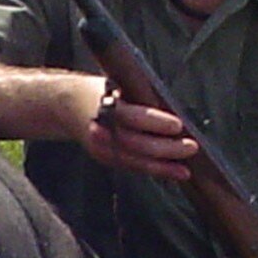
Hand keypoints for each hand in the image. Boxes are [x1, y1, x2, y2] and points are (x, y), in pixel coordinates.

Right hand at [77, 81, 197, 180]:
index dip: (156, 123)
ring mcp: (100, 148)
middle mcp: (101, 130)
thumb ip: (139, 97)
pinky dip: (151, 170)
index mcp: (104, 107)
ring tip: (184, 171)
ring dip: (161, 167)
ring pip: (133, 161)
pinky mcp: (104, 158)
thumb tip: (173, 110)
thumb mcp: (117, 85)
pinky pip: (130, 166)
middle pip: (135, 144)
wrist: (66, 105)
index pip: (133, 117)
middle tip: (191, 147)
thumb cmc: (101, 91)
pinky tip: (170, 172)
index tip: (178, 125)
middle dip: (165, 149)